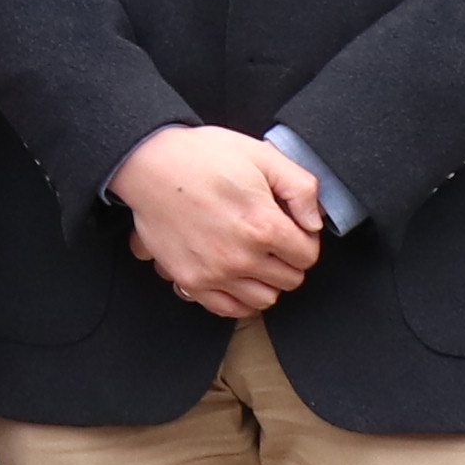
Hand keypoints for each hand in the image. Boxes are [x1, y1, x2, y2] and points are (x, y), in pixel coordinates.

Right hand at [115, 125, 326, 317]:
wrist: (149, 165)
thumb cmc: (201, 156)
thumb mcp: (261, 155)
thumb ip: (300, 188)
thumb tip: (315, 221)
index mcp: (263, 226)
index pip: (307, 255)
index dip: (304, 239)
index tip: (292, 228)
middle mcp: (241, 257)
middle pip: (290, 279)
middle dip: (288, 260)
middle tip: (274, 240)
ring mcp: (215, 273)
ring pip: (264, 299)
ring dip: (266, 281)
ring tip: (256, 259)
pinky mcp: (191, 281)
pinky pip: (228, 309)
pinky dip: (239, 299)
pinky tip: (237, 278)